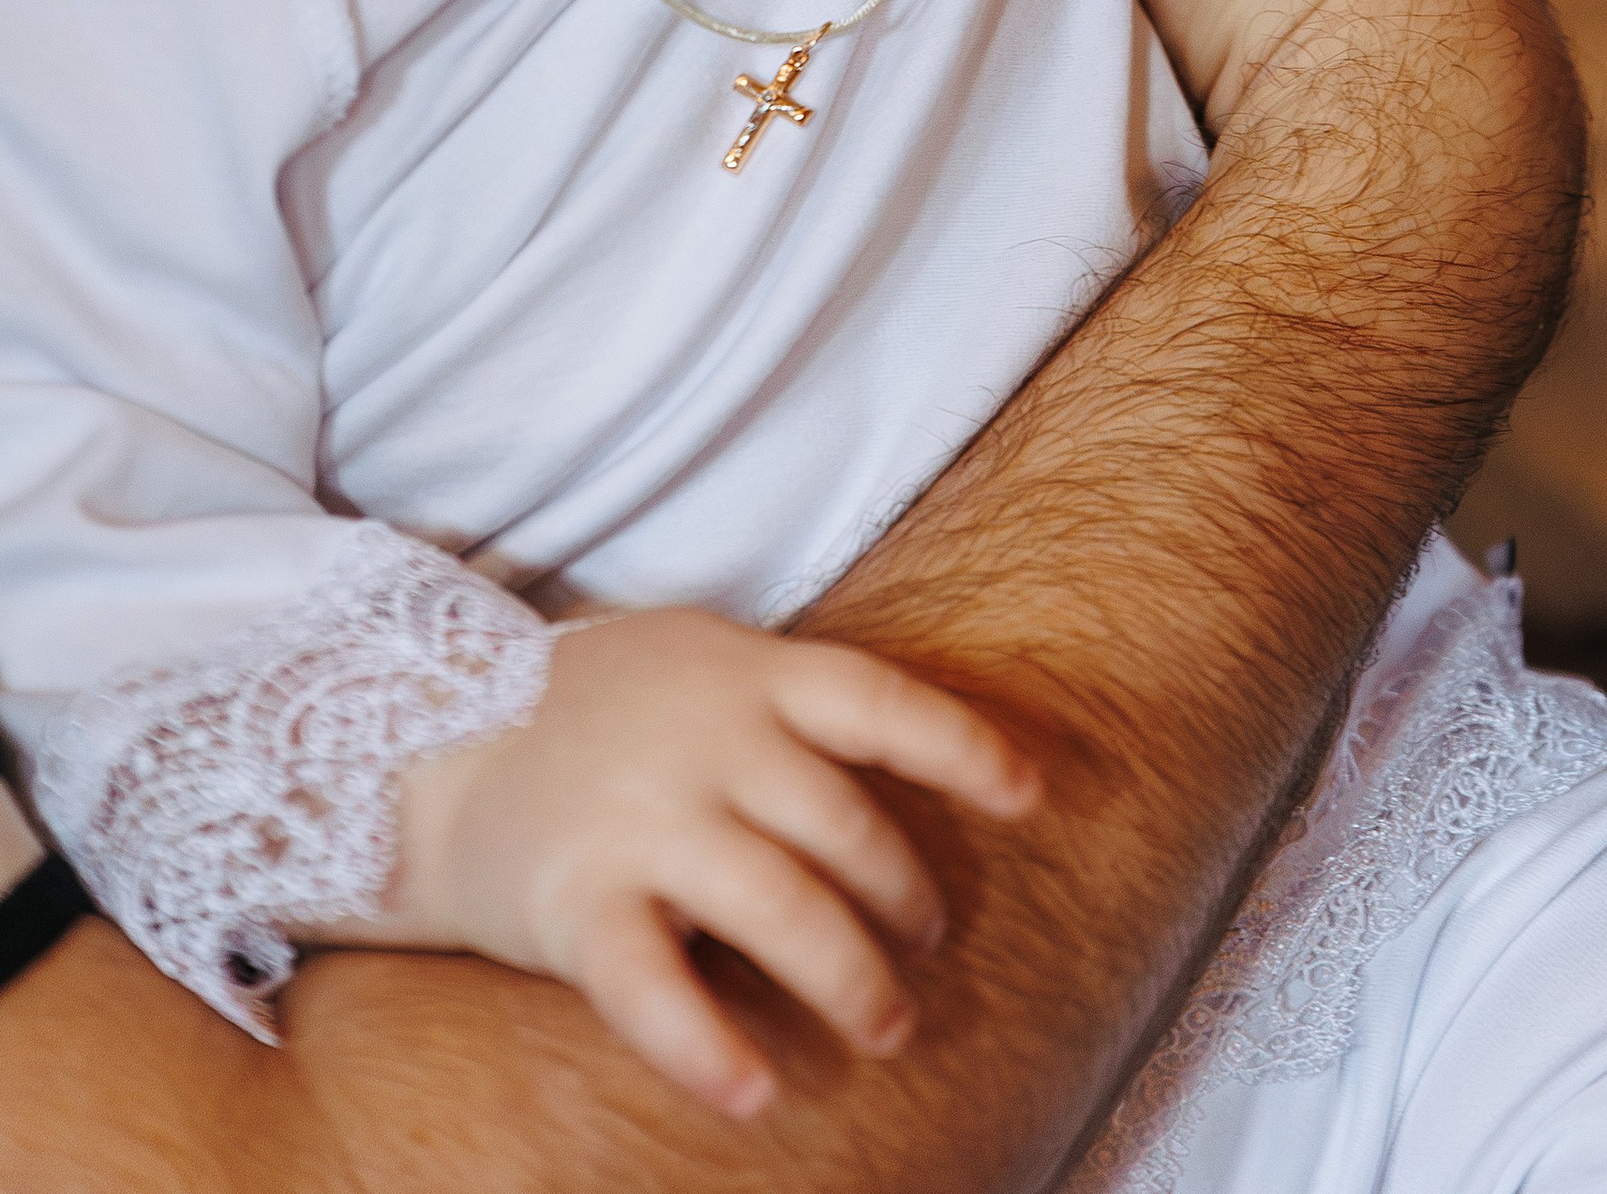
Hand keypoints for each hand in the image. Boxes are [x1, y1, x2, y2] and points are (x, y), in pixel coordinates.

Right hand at [378, 610, 1038, 1122]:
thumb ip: (783, 703)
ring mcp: (642, 821)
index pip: (882, 703)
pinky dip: (710, 1049)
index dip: (964, 749)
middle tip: (926, 949)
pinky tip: (756, 1094)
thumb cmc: (593, 709)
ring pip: (782, 911)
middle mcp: (707, 742)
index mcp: (746, 673)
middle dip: (903, 900)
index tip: (1032, 797)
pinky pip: (656, 989)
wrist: (425, 740)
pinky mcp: (576, 903)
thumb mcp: (696, 660)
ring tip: (889, 1028)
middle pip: (845, 829)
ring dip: (849, 980)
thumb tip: (901, 760)